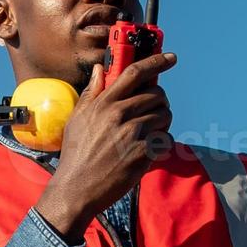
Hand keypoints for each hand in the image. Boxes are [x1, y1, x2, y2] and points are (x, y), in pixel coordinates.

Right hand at [33, 52, 176, 241]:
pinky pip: (166, 139)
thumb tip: (99, 69)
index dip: (156, 61)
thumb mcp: (77, 119)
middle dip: (159, 101)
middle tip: (152, 111)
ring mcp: (133, 135)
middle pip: (157, 95)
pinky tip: (148, 149)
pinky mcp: (143, 154)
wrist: (76, 188)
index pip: (134, 73)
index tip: (171, 58)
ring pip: (165, 116)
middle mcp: (119, 115)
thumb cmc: (75, 154)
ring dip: (162, 122)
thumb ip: (92, 92)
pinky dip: (162, 143)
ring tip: (148, 132)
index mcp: (104, 103)